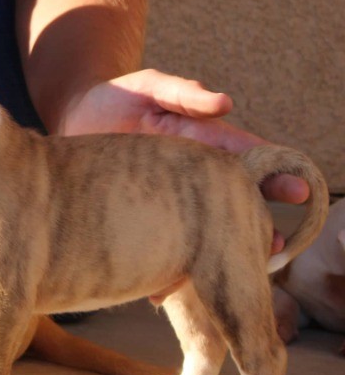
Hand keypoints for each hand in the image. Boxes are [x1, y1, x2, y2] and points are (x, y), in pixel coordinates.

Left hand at [61, 69, 308, 252]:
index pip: (242, 158)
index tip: (298, 191)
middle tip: (274, 246)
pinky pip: (154, 238)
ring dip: (208, 251)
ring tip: (223, 274)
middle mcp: (186, 174)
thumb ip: (185, 93)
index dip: (271, 174)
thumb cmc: (120, 96)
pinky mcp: (134, 212)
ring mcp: (161, 196)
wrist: (75, 113)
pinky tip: (164, 288)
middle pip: (225, 202)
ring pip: (193, 229)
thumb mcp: (152, 86)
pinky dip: (160, 261)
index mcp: (198, 143)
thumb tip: (224, 103)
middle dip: (250, 223)